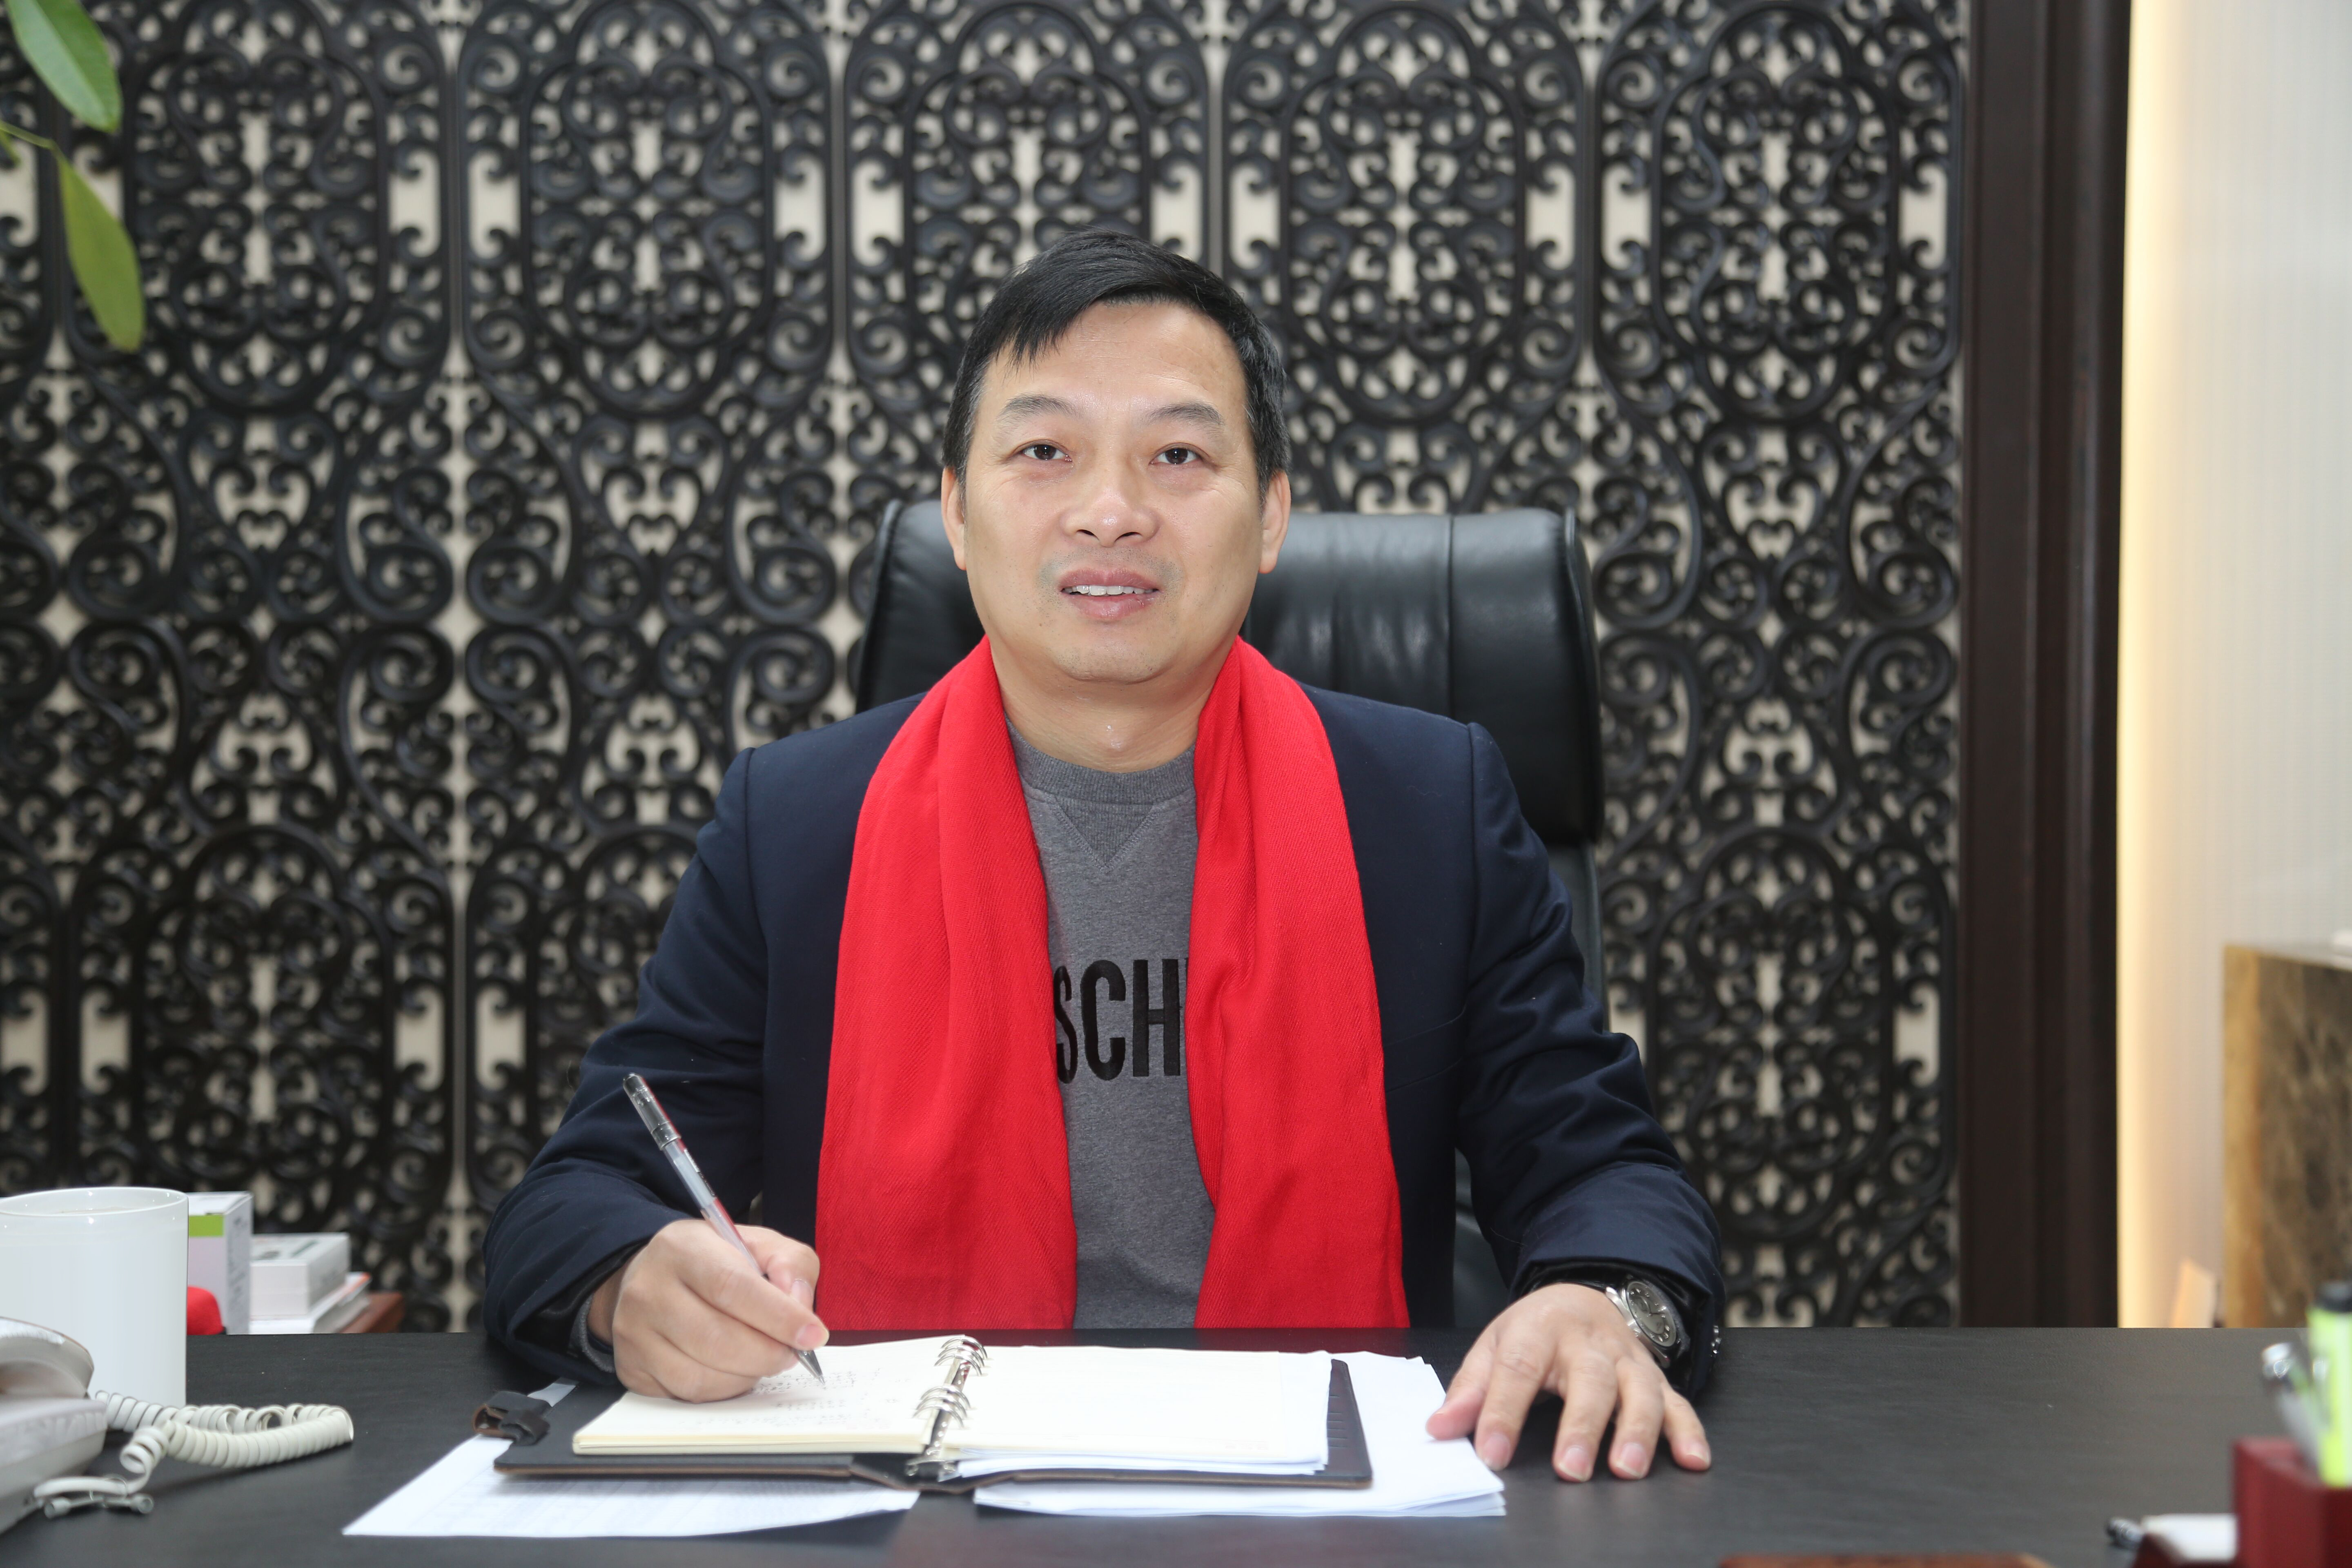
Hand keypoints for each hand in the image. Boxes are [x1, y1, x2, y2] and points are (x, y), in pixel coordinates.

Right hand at [588, 1219, 827, 1401]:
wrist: (652, 1276)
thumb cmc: (713, 1261)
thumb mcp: (757, 1244)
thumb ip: (790, 1265)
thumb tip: (800, 1307)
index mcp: (682, 1249)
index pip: (732, 1287)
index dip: (778, 1316)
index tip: (813, 1335)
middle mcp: (649, 1291)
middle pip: (716, 1339)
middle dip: (767, 1354)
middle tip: (792, 1354)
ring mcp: (634, 1334)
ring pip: (700, 1376)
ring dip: (746, 1376)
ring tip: (762, 1359)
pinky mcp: (631, 1368)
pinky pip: (685, 1395)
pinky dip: (722, 1391)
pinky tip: (734, 1371)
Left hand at [1426, 1282, 1709, 1480]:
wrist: (1585, 1295)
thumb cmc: (1536, 1329)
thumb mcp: (1494, 1345)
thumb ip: (1470, 1389)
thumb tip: (1439, 1427)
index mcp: (1539, 1329)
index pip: (1518, 1369)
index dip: (1503, 1412)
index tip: (1492, 1452)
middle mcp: (1588, 1343)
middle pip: (1589, 1381)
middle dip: (1581, 1426)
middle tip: (1570, 1468)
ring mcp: (1627, 1360)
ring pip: (1639, 1391)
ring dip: (1637, 1431)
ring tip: (1627, 1468)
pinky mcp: (1656, 1377)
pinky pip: (1678, 1403)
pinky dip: (1688, 1431)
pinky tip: (1692, 1460)